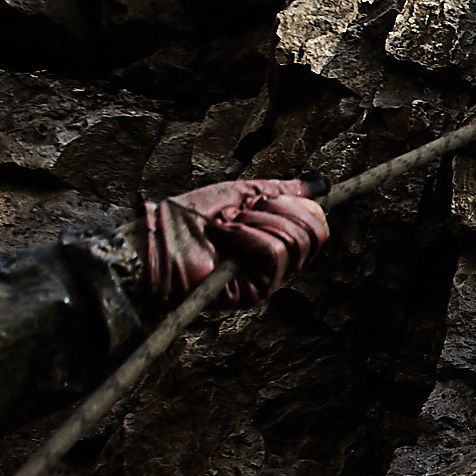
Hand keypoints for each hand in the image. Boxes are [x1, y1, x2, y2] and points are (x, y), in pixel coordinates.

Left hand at [142, 178, 328, 307]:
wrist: (154, 242)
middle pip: (314, 232)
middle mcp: (280, 264)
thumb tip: (322, 183)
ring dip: (254, 223)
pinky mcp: (257, 291)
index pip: (317, 223)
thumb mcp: (240, 193)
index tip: (260, 198)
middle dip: (276, 210)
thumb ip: (281, 190)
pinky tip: (223, 237)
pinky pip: (273, 253)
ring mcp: (270, 280)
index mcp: (279, 240)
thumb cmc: (187, 219)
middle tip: (239, 212)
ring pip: (294, 241)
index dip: (296, 203)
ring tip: (225, 227)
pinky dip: (246, 236)